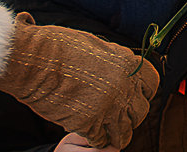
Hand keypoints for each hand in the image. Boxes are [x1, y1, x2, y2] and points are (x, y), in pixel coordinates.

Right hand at [0, 13, 158, 148]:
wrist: (34, 61)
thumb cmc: (59, 47)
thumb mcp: (97, 46)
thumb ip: (115, 60)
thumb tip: (123, 68)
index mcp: (127, 64)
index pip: (151, 84)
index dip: (142, 90)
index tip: (134, 94)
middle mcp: (123, 87)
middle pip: (140, 110)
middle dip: (130, 112)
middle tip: (117, 112)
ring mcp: (107, 108)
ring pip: (125, 132)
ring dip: (116, 130)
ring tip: (106, 126)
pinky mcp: (88, 124)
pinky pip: (101, 140)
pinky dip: (96, 138)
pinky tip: (89, 130)